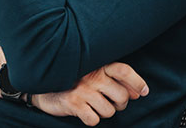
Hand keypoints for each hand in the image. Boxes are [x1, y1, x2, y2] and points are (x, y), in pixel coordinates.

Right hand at [31, 62, 148, 125]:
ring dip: (103, 113)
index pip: (124, 70)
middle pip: (122, 96)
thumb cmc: (72, 81)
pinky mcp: (73, 103)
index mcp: (98, 65)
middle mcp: (91, 75)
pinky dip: (90, 119)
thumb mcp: (93, 75)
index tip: (144, 92)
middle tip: (108, 101)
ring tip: (92, 105)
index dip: (137, 82)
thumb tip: (139, 93)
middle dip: (119, 105)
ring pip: (110, 112)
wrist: (41, 87)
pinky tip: (83, 111)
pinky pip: (94, 120)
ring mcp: (82, 89)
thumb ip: (115, 80)